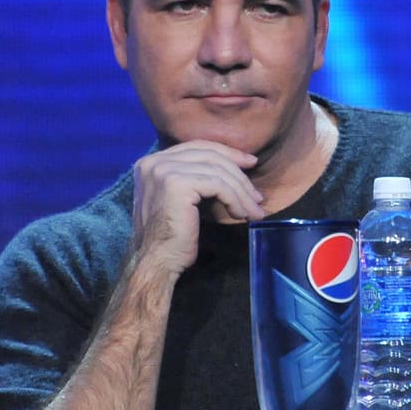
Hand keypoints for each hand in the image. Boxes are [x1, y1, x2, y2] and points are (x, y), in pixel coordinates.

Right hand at [130, 141, 264, 278]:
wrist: (156, 262)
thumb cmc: (172, 237)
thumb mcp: (183, 198)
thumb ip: (196, 177)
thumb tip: (234, 164)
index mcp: (152, 162)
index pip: (198, 147)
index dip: (227, 153)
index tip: (250, 163)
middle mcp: (155, 162)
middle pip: (209, 156)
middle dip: (239, 173)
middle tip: (257, 194)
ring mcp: (164, 171)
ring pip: (217, 171)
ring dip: (241, 191)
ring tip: (254, 210)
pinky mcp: (177, 183)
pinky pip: (218, 185)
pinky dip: (234, 199)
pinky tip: (240, 214)